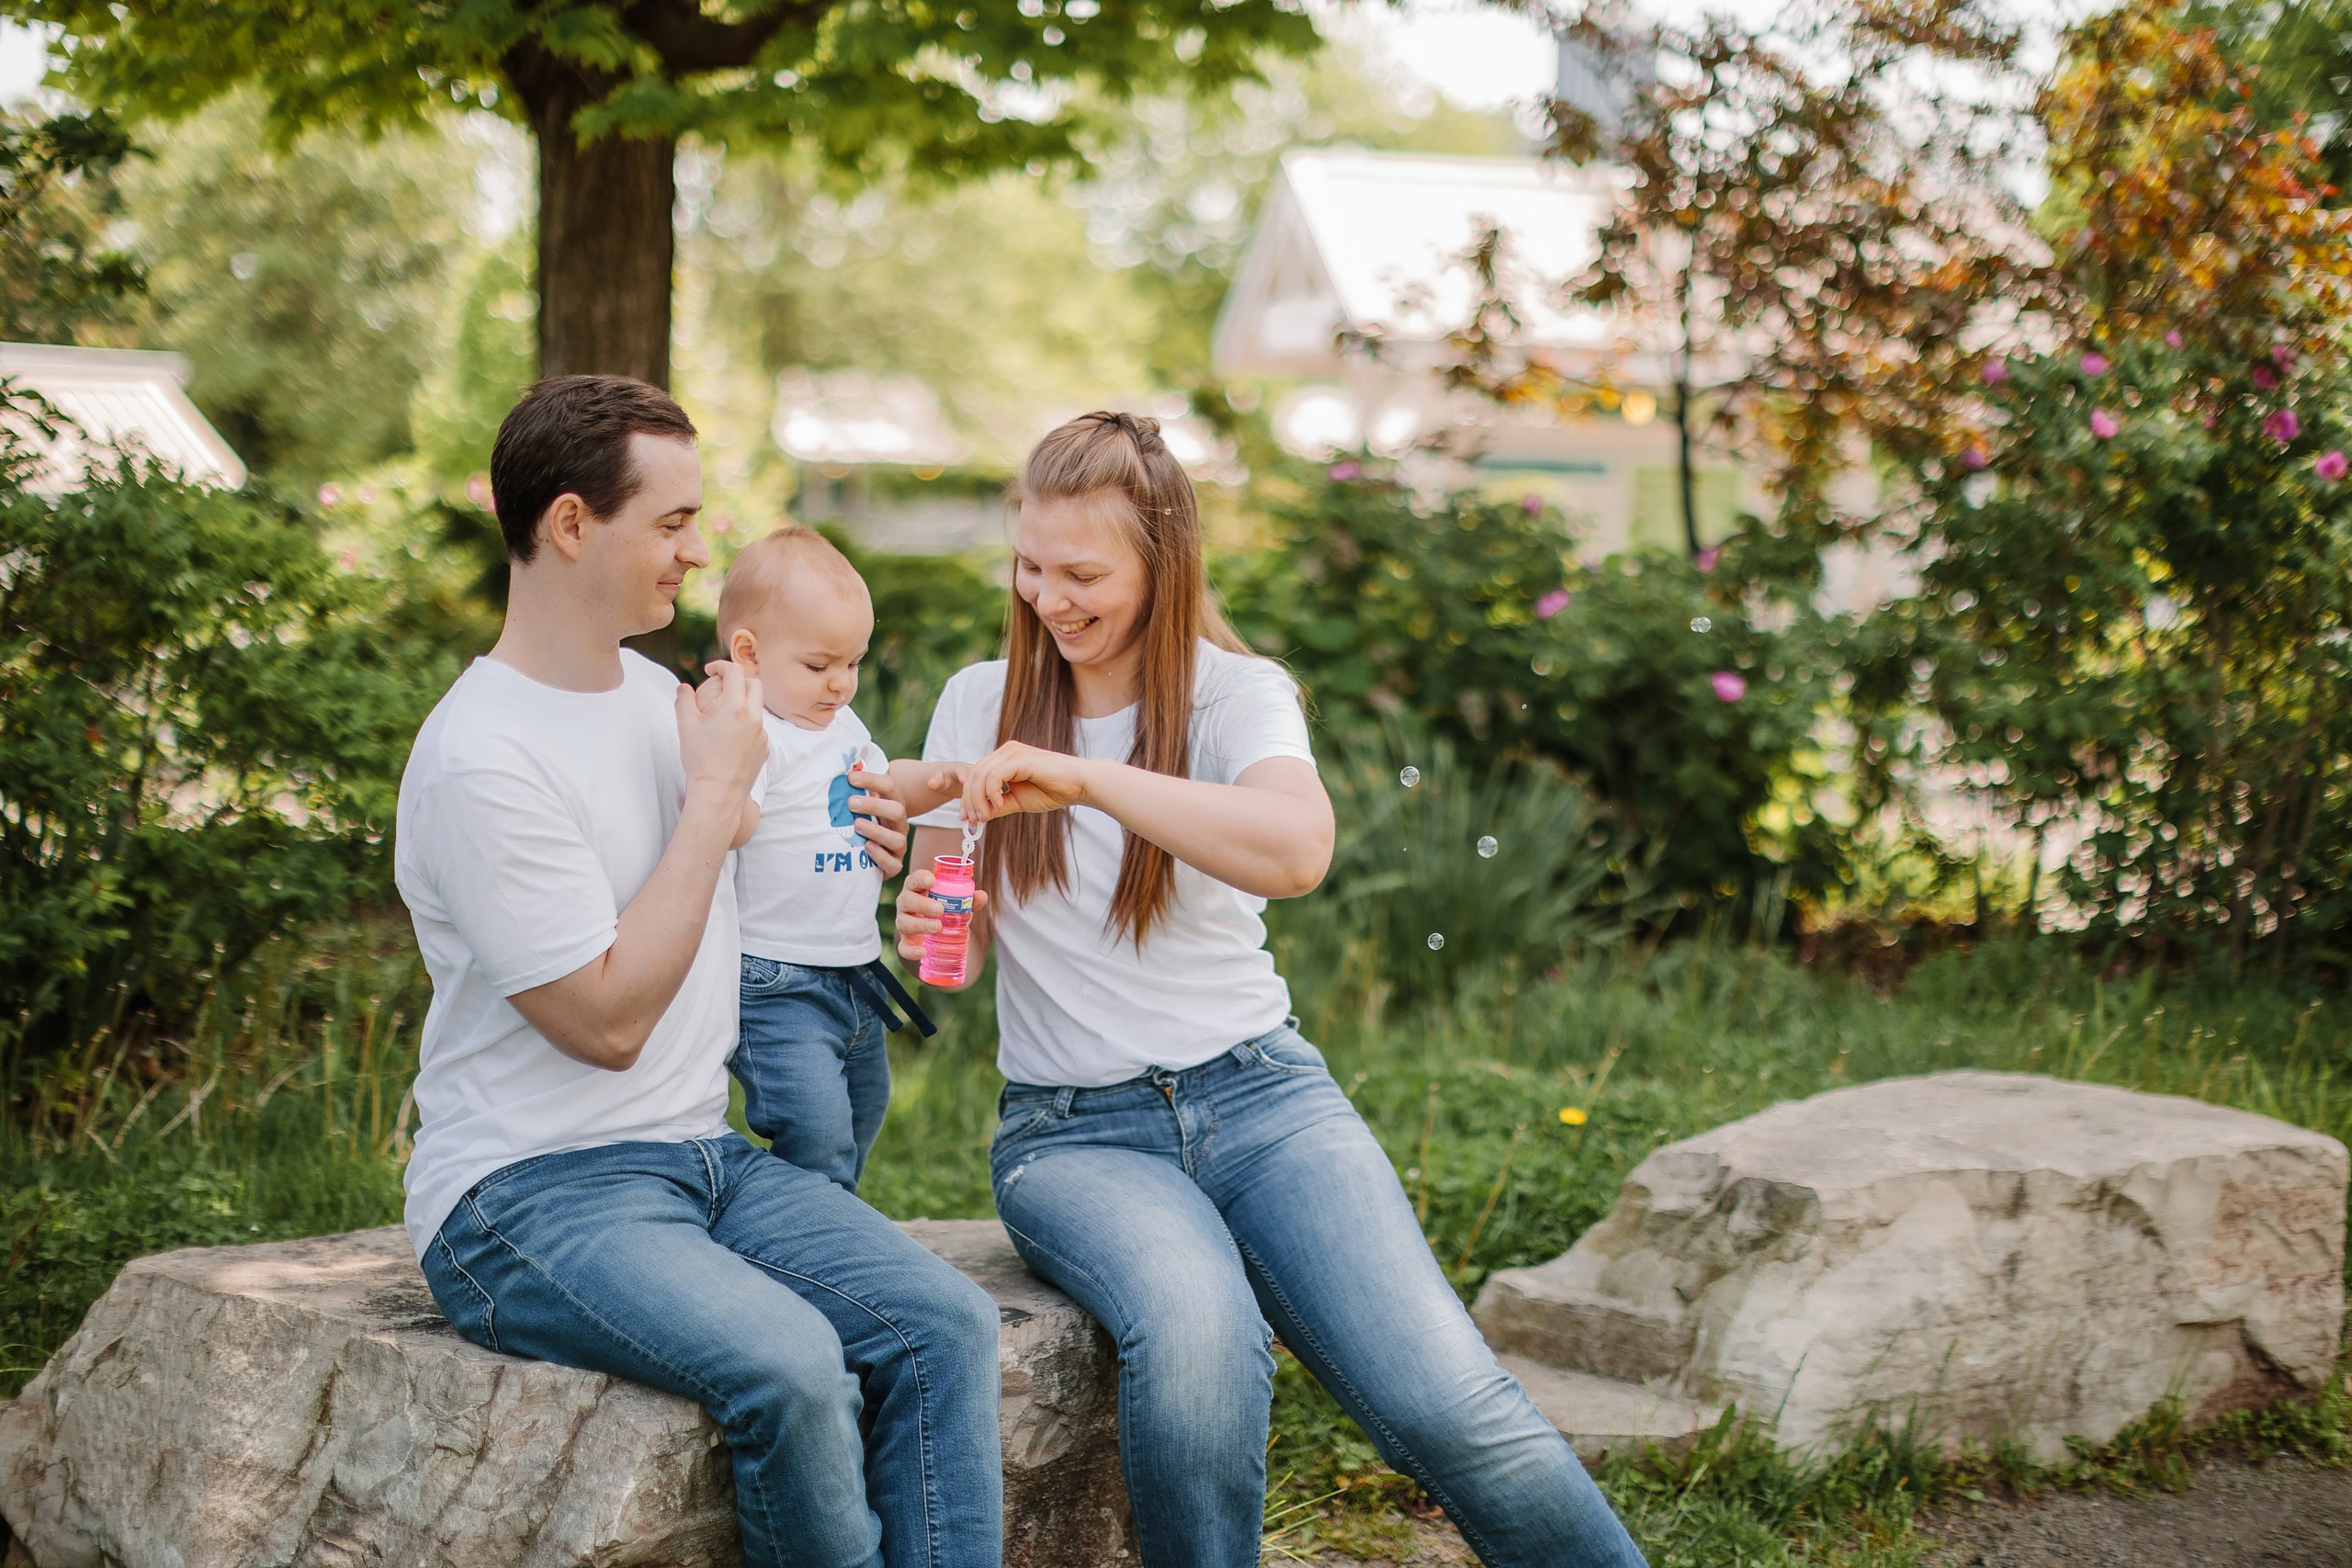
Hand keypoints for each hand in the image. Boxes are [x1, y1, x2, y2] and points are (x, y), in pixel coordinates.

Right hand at [676, 660, 765, 799]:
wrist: (717, 793)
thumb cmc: (699, 759)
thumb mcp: (685, 725)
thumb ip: (684, 700)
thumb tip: (684, 687)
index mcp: (736, 707)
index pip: (735, 672)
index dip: (721, 666)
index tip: (710, 671)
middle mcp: (755, 718)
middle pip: (755, 683)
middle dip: (739, 679)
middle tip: (722, 685)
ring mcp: (763, 735)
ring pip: (757, 708)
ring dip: (743, 703)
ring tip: (723, 713)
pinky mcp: (765, 749)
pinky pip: (758, 729)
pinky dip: (746, 724)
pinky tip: (729, 737)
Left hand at [848, 767, 909, 879]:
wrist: (871, 857)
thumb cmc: (862, 823)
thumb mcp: (859, 807)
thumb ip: (852, 792)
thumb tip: (834, 773)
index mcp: (892, 804)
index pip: (889, 786)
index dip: (871, 780)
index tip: (850, 778)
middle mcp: (899, 824)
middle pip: (898, 810)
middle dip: (875, 806)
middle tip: (851, 803)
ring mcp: (898, 845)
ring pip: (897, 839)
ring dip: (877, 831)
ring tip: (857, 825)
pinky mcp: (894, 865)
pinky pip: (893, 864)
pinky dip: (880, 856)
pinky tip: (866, 847)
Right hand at [895, 866, 987, 962]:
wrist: (933, 928)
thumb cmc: (943, 907)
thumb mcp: (954, 901)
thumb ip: (968, 898)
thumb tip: (982, 896)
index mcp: (916, 888)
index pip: (914, 879)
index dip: (921, 878)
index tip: (932, 880)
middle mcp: (906, 903)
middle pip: (906, 900)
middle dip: (922, 904)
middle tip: (940, 909)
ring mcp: (904, 922)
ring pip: (904, 922)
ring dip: (920, 925)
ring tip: (938, 927)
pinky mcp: (906, 941)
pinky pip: (903, 947)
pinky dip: (911, 951)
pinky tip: (922, 952)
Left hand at [960, 740, 1091, 823]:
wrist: (1078, 784)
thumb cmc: (1053, 791)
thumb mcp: (1018, 801)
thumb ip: (998, 805)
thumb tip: (979, 816)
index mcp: (1004, 759)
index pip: (976, 775)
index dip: (968, 798)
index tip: (967, 819)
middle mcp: (1006, 752)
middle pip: (974, 774)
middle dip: (969, 800)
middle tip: (971, 821)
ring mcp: (1012, 753)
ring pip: (980, 775)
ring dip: (978, 799)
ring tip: (984, 817)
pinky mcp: (1019, 758)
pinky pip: (994, 775)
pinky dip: (992, 793)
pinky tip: (999, 805)